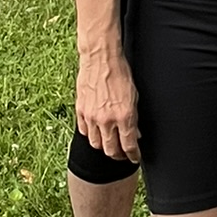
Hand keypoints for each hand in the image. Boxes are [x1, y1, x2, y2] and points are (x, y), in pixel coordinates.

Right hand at [77, 47, 140, 163]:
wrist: (100, 59)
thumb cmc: (120, 73)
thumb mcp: (134, 96)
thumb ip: (134, 117)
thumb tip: (136, 134)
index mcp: (124, 116)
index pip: (129, 146)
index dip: (133, 156)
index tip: (135, 158)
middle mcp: (107, 120)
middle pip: (111, 150)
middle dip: (119, 156)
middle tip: (123, 155)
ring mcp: (92, 117)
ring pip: (96, 144)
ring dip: (104, 147)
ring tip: (110, 145)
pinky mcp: (81, 111)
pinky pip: (85, 132)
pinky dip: (92, 135)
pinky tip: (97, 132)